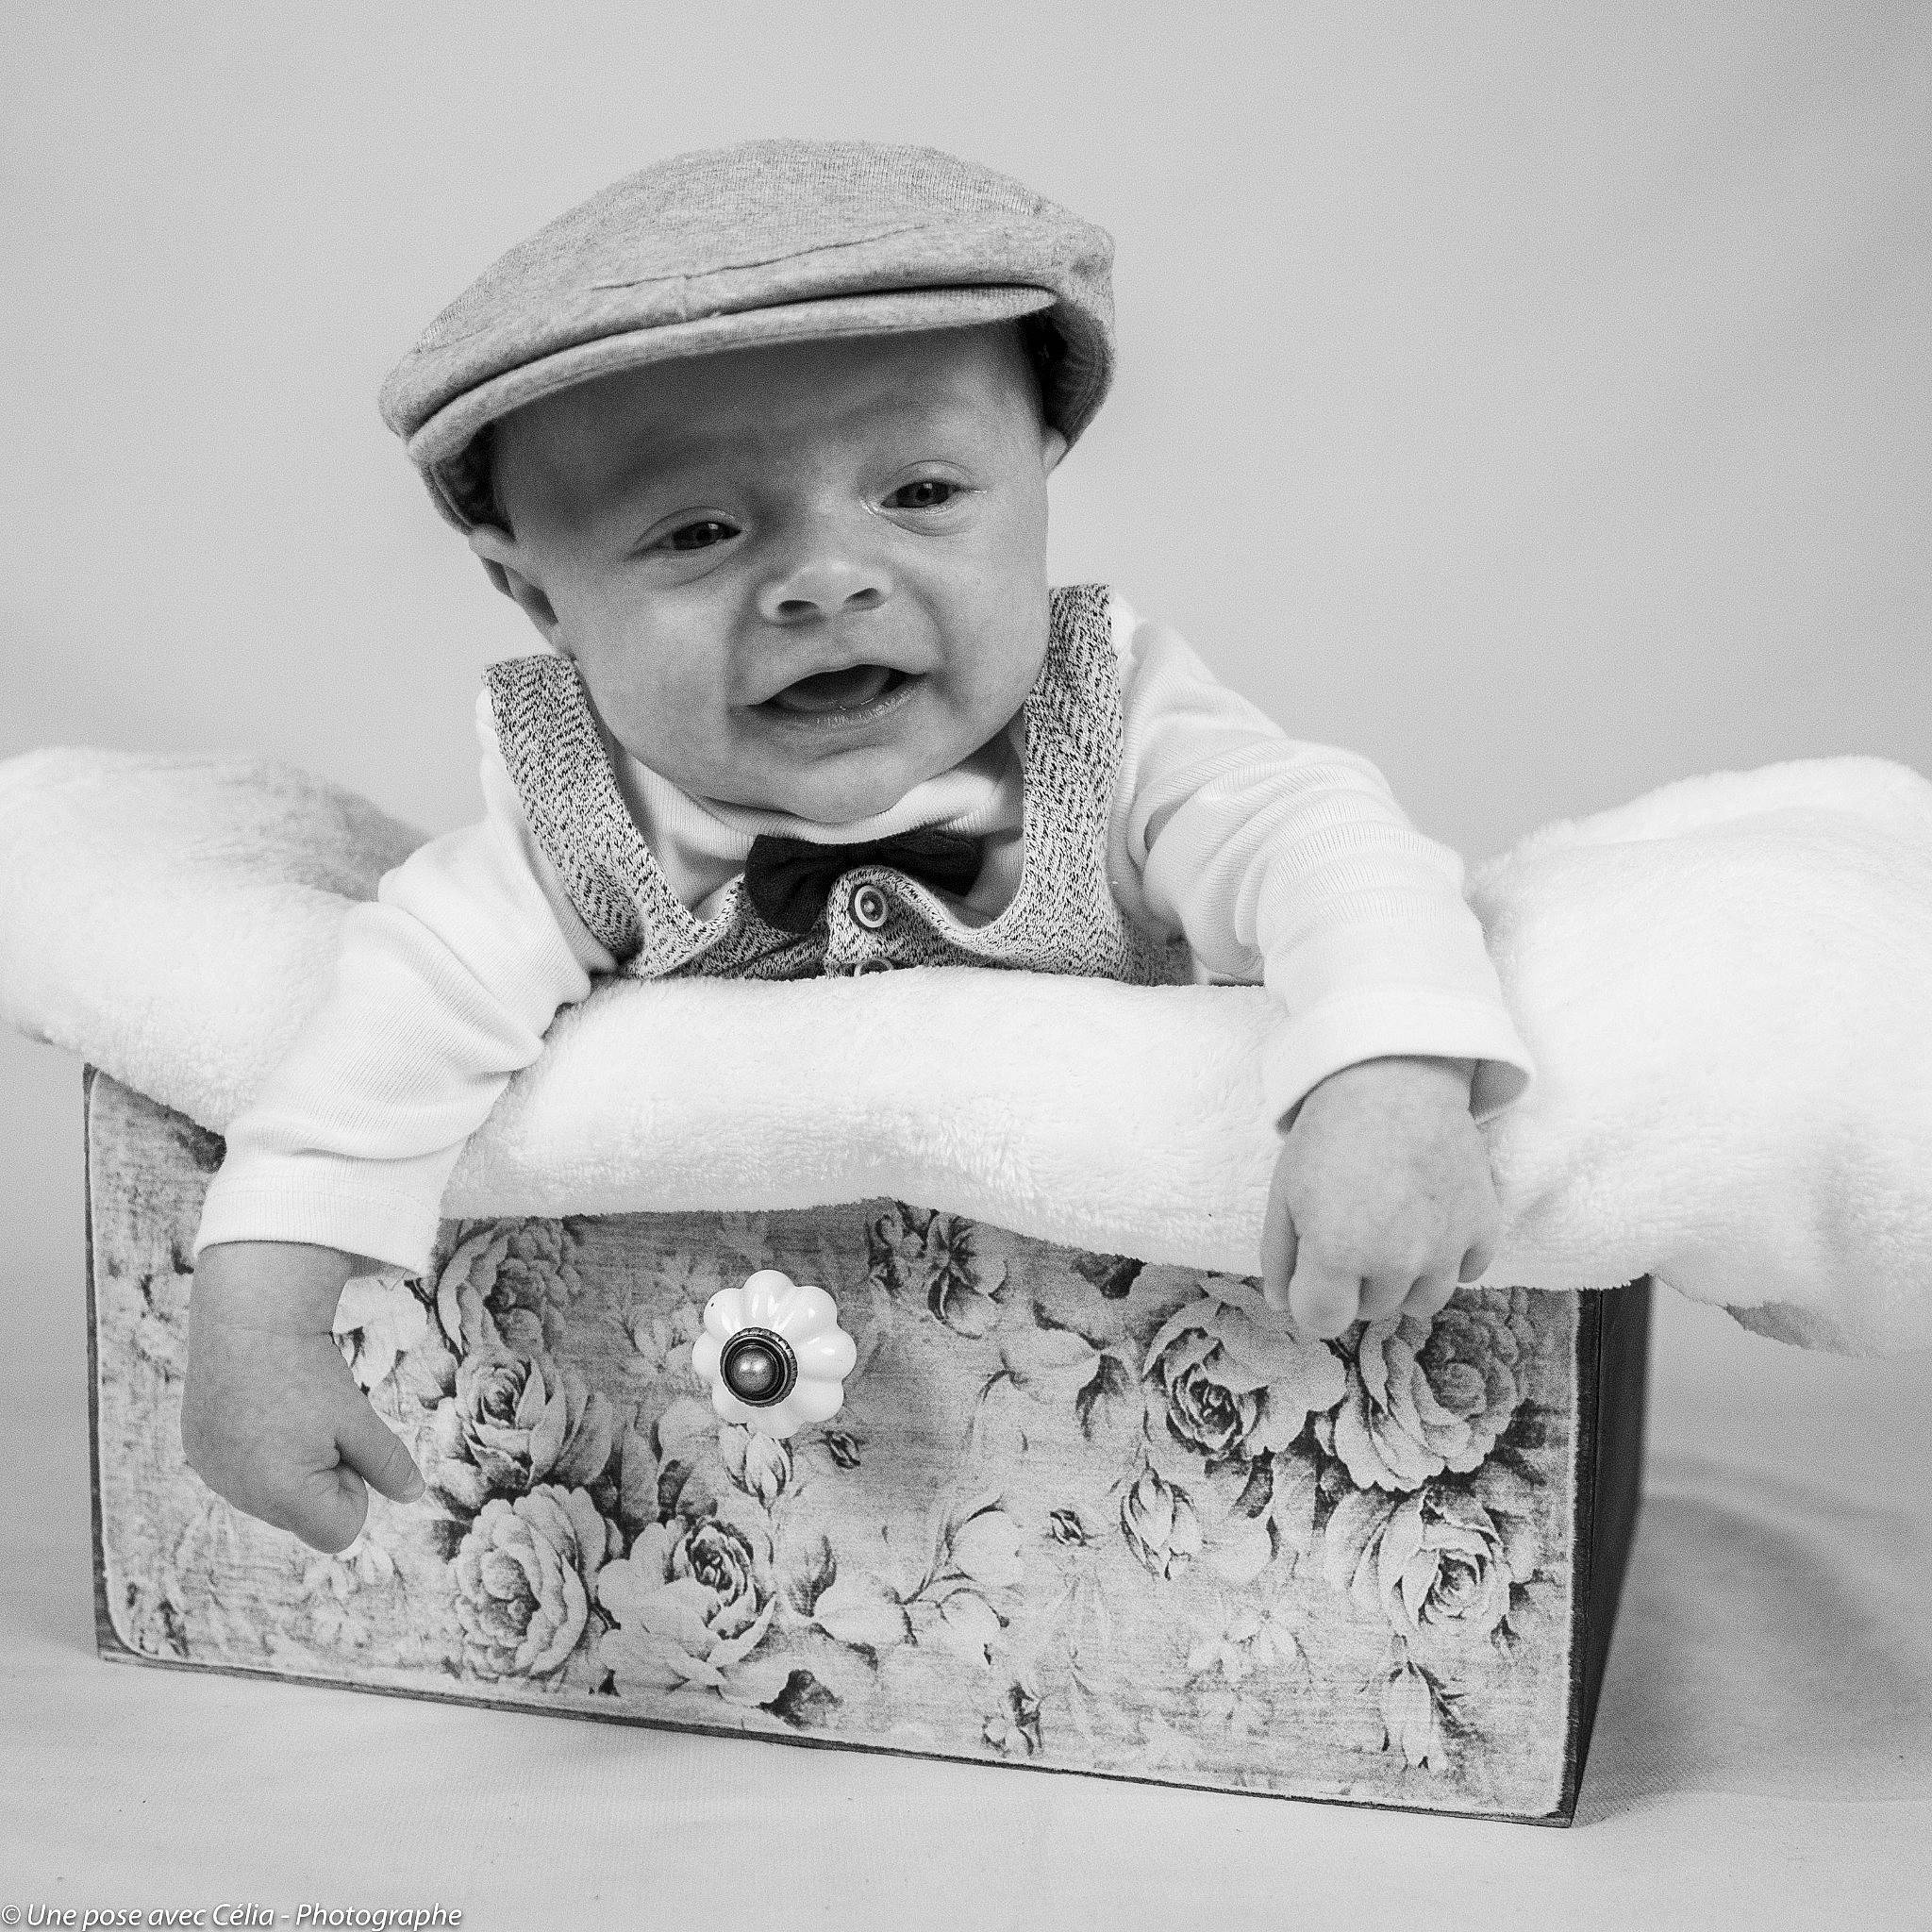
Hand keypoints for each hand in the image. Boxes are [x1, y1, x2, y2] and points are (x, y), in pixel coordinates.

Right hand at [182, 1241, 424, 1552]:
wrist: (248, 1318)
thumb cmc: (309, 1372)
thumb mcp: (358, 1418)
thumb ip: (387, 1463)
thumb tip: (415, 1495)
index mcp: (283, 1496)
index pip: (341, 1532)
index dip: (353, 1489)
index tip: (343, 1443)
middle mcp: (242, 1496)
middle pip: (306, 1514)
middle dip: (322, 1474)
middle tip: (314, 1420)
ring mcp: (215, 1476)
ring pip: (275, 1493)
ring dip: (290, 1463)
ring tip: (283, 1410)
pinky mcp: (200, 1454)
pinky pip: (244, 1472)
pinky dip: (259, 1449)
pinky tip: (257, 1407)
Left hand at [1261, 1056, 1500, 1339]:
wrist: (1395, 1077)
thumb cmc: (1330, 1133)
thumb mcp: (1284, 1192)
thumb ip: (1279, 1257)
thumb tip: (1281, 1305)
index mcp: (1338, 1253)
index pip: (1321, 1321)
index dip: (1311, 1297)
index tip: (1312, 1268)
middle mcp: (1397, 1260)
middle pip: (1371, 1310)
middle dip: (1354, 1281)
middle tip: (1350, 1226)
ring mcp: (1447, 1247)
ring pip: (1420, 1302)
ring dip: (1401, 1278)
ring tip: (1388, 1227)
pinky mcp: (1483, 1227)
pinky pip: (1465, 1272)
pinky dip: (1447, 1257)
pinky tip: (1427, 1219)